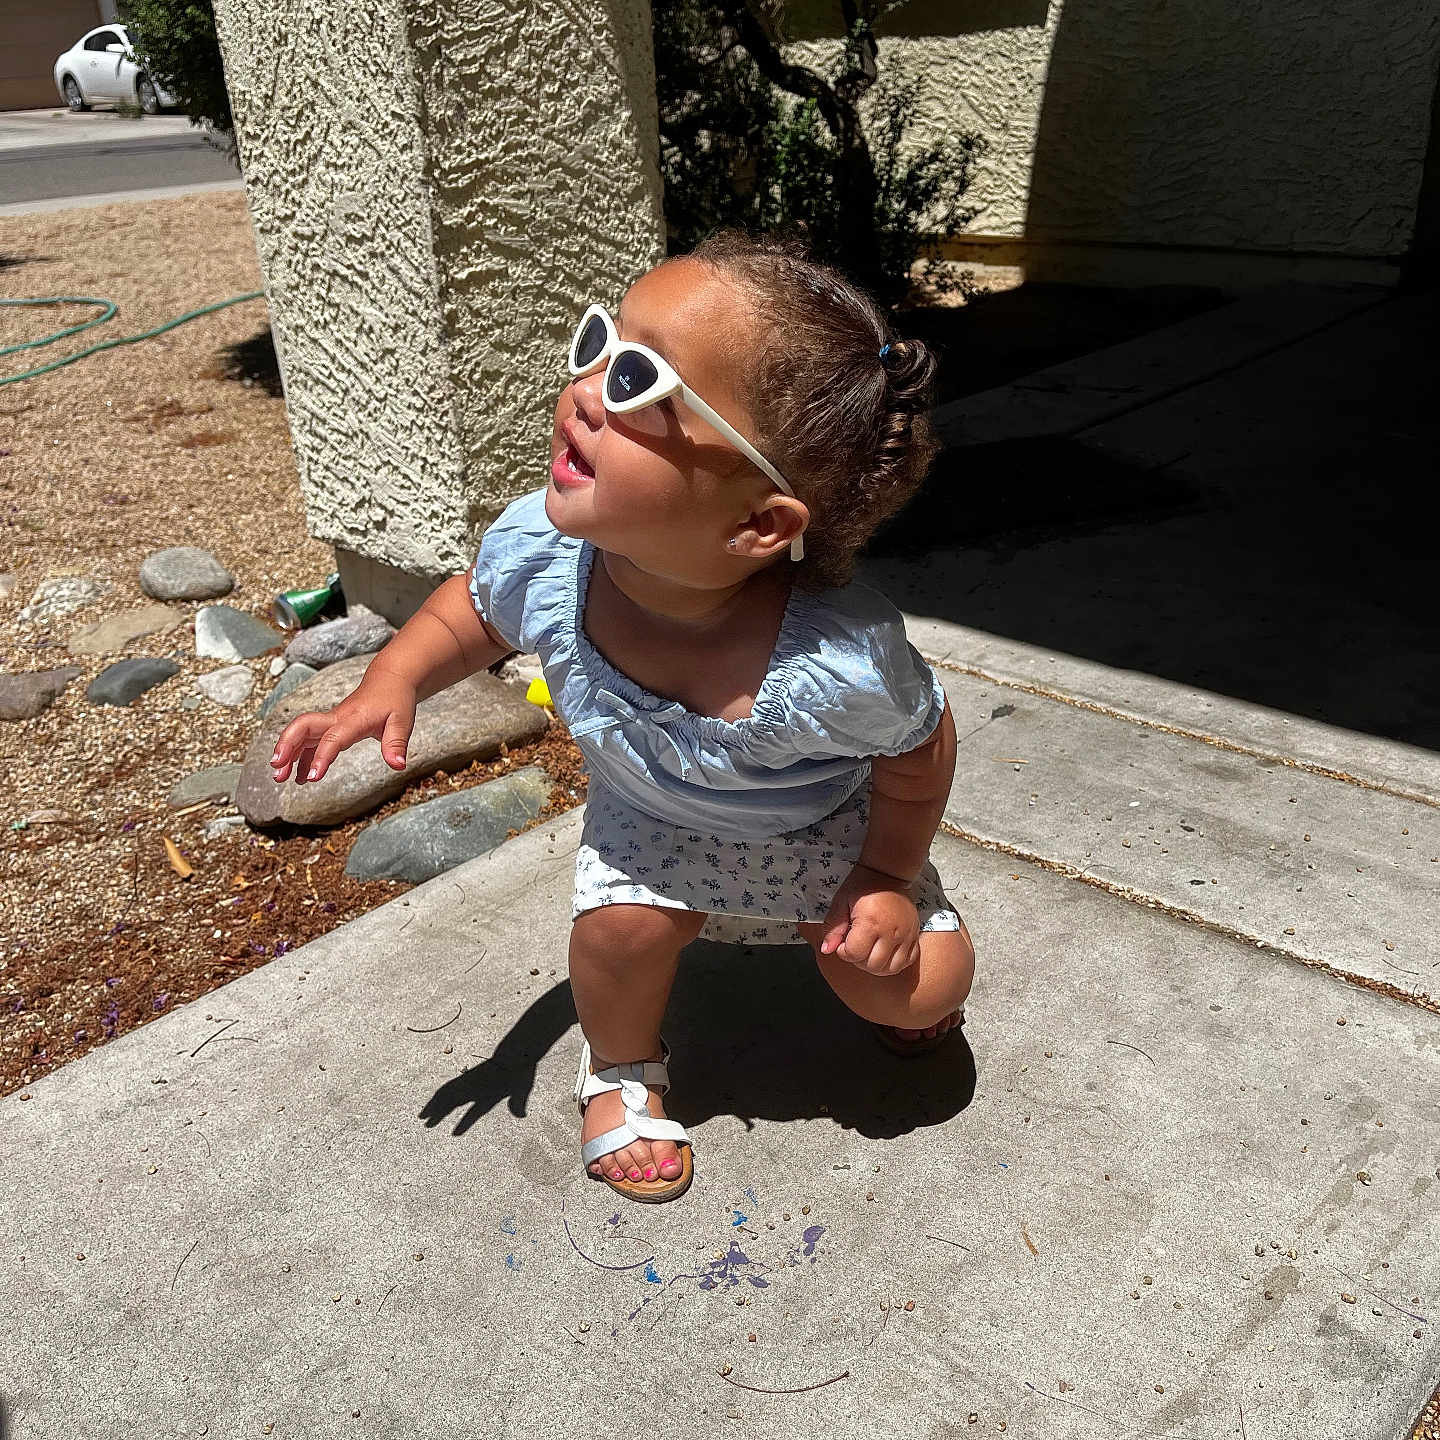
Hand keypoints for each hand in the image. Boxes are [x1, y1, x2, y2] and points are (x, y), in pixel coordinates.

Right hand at [269, 670, 416, 784]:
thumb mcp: (402, 721)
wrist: (389, 680)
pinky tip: (298, 776)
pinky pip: (310, 741)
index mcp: (354, 719)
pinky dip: (301, 757)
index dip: (321, 757)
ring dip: (287, 753)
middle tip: (277, 767)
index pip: (333, 738)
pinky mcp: (330, 726)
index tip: (313, 777)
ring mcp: (330, 721)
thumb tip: (398, 765)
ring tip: (279, 777)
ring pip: (301, 733)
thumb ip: (397, 744)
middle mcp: (336, 718)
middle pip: (303, 726)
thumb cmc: (395, 700)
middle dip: (287, 745)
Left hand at [818, 863, 921, 974]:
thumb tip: (827, 949)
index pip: (854, 954)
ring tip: (869, 950)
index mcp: (871, 922)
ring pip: (891, 968)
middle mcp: (891, 932)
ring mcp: (906, 935)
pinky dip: (895, 962)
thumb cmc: (863, 886)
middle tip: (855, 946)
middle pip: (873, 966)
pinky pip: (908, 961)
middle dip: (859, 960)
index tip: (843, 941)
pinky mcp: (915, 935)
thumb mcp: (841, 901)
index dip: (844, 951)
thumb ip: (833, 927)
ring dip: (876, 965)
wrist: (888, 874)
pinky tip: (885, 952)